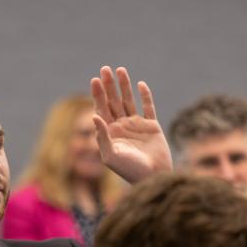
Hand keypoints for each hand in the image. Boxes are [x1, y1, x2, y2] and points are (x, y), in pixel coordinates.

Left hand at [90, 66, 171, 182]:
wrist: (152, 176)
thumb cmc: (128, 170)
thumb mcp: (110, 155)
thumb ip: (102, 136)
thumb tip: (93, 116)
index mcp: (109, 133)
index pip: (101, 109)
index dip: (98, 94)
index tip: (95, 79)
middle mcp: (121, 127)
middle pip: (113, 101)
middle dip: (109, 86)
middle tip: (105, 69)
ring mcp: (136, 125)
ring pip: (128, 101)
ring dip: (124, 86)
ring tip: (120, 70)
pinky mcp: (152, 126)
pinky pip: (148, 107)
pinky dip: (145, 96)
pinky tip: (140, 84)